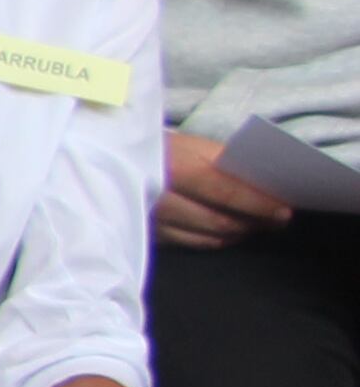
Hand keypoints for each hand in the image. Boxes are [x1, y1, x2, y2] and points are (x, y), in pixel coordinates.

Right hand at [156, 129, 294, 250]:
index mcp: (171, 166)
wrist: (102, 158)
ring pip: (206, 236)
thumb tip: (261, 184)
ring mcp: (150, 220)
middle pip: (218, 220)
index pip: (223, 190)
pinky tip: (228, 232)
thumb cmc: (153, 146)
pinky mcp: (146, 234)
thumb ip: (221, 161)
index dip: (256, 203)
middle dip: (253, 223)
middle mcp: (159, 197)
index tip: (283, 211)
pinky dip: (216, 240)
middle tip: (277, 221)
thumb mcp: (187, 143)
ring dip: (237, 233)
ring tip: (256, 225)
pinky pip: (190, 243)